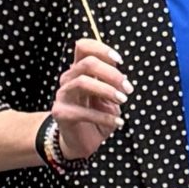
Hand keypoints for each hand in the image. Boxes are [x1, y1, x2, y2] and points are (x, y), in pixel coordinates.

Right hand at [51, 39, 131, 159]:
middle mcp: (68, 79)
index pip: (83, 47)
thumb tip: (122, 75)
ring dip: (107, 90)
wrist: (81, 140)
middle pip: (87, 63)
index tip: (119, 60)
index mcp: (79, 70)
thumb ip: (112, 81)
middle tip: (127, 88)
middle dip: (111, 73)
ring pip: (82, 82)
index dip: (101, 48)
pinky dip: (105, 117)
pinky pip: (83, 112)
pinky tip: (118, 122)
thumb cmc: (96, 113)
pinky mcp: (61, 114)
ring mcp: (63, 96)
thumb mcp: (108, 95)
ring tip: (123, 100)